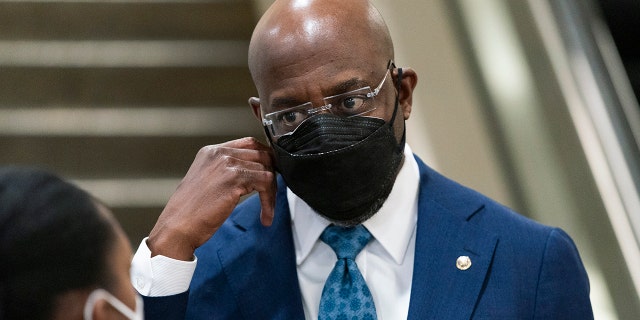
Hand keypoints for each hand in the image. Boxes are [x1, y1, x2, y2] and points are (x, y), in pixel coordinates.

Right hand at [147, 137, 275, 260]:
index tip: (270, 175)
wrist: (177, 227)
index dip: (264, 159)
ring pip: (267, 169)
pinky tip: (265, 216)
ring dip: (272, 192)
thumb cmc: (190, 212)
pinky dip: (270, 201)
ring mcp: (227, 164)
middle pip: (261, 154)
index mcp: (211, 152)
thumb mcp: (206, 182)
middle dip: (272, 174)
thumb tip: (252, 174)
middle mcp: (219, 153)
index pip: (248, 144)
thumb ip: (225, 172)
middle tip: (271, 195)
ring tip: (267, 210)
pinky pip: (266, 183)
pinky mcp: (235, 178)